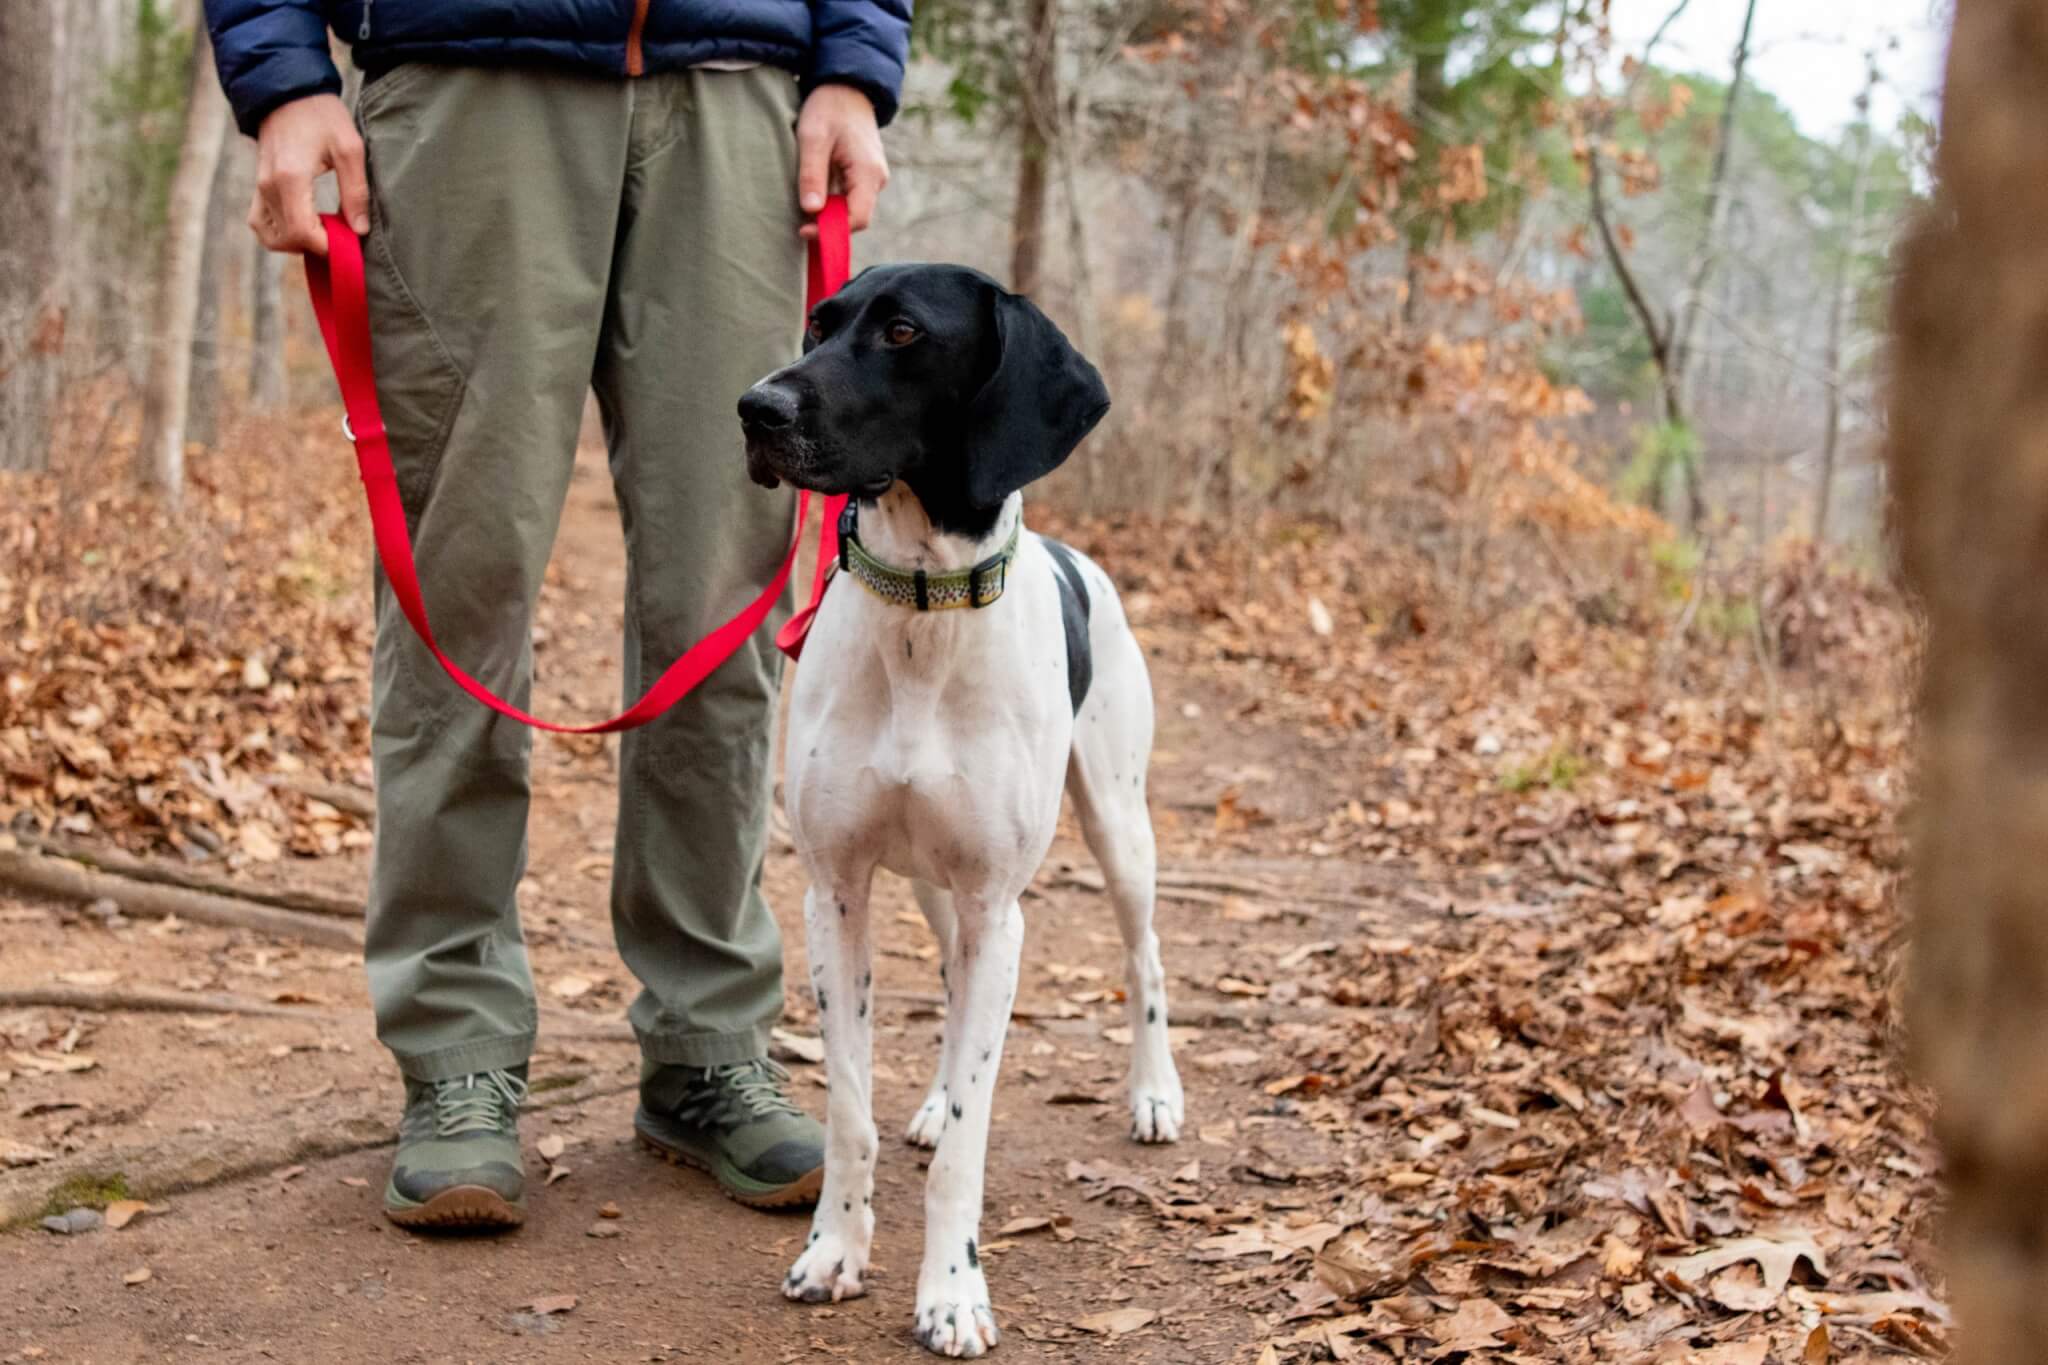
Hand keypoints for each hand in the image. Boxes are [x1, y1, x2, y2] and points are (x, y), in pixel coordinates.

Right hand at [249, 93, 367, 254]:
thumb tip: (359, 230)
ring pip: (270, 237)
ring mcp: (259, 187)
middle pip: (286, 240)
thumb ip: (355, 192)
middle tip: (342, 237)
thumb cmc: (322, 115)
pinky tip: (306, 225)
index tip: (350, 244)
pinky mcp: (258, 186)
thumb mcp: (350, 149)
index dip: (327, 247)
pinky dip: (281, 233)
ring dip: (297, 244)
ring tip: (325, 232)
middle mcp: (268, 186)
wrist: (288, 91)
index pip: (302, 233)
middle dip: (316, 247)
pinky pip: (261, 223)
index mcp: (290, 178)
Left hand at [797, 84, 887, 237]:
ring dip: (829, 215)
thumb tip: (811, 211)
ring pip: (852, 209)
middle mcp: (876, 179)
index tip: (803, 230)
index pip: (857, 218)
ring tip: (803, 211)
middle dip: (829, 226)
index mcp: (868, 172)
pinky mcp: (865, 174)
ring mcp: (873, 177)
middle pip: (855, 218)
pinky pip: (850, 198)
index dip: (831, 231)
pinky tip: (813, 198)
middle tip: (799, 225)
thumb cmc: (829, 107)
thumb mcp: (813, 138)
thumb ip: (812, 174)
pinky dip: (832, 204)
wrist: (847, 85)